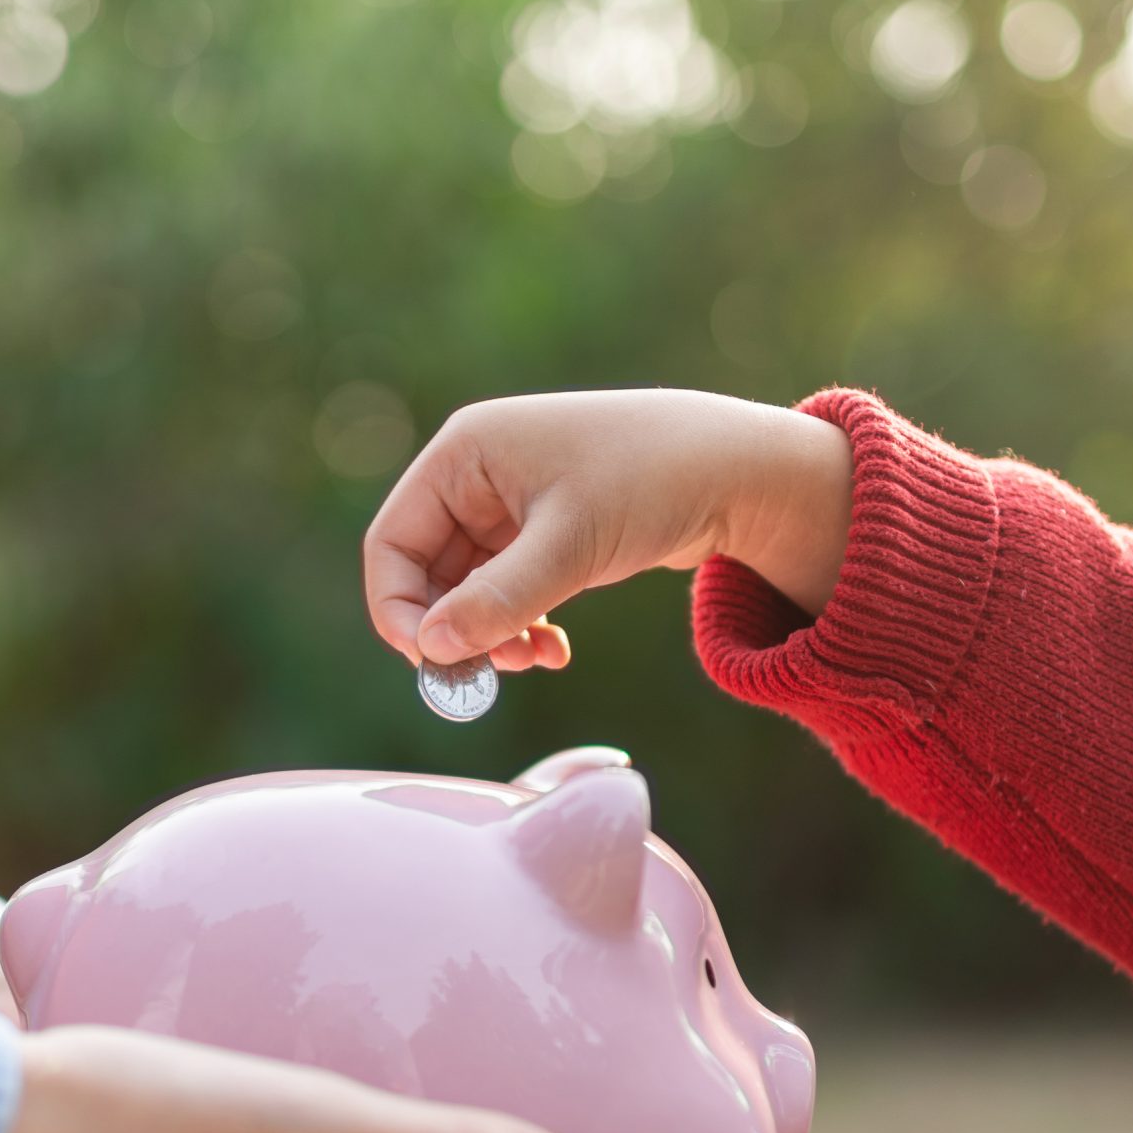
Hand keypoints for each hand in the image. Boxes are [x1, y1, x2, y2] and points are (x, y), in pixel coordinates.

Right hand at [362, 389, 852, 670]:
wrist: (740, 469)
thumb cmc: (653, 479)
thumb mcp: (570, 543)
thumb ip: (497, 600)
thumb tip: (433, 652)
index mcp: (465, 454)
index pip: (393, 541)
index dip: (399, 608)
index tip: (430, 662)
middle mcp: (479, 476)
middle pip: (426, 572)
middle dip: (453, 629)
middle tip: (483, 679)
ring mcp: (511, 507)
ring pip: (468, 590)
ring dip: (490, 634)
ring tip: (532, 660)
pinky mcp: (545, 535)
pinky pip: (507, 593)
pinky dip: (521, 626)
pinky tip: (555, 650)